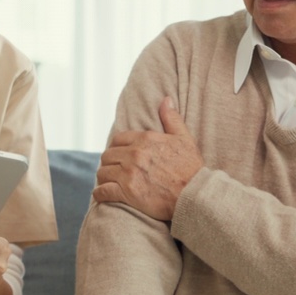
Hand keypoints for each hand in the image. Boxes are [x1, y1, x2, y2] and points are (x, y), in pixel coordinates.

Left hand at [93, 97, 202, 221]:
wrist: (194, 193)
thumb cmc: (191, 167)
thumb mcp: (184, 138)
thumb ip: (171, 118)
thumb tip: (165, 100)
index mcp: (145, 140)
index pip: (118, 139)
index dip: (116, 147)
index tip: (118, 155)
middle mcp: (134, 155)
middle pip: (107, 156)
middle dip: (109, 163)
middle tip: (113, 170)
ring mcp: (129, 174)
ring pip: (103, 172)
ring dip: (104, 177)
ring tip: (108, 182)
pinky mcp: (127, 193)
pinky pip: (103, 191)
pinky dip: (100, 193)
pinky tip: (102, 195)